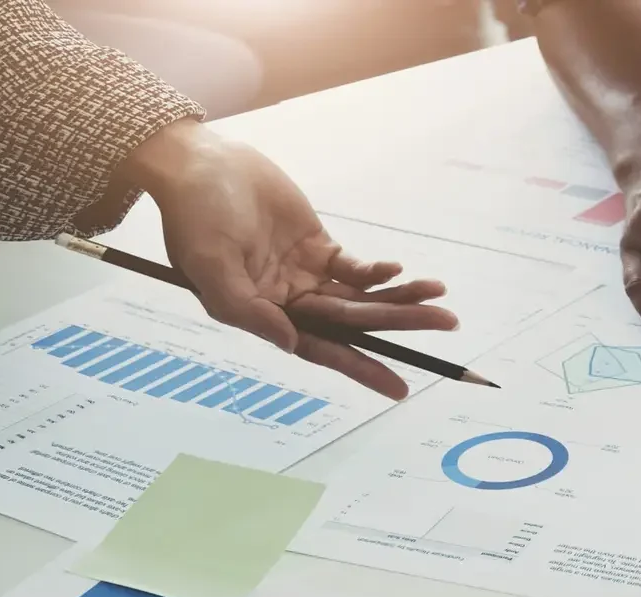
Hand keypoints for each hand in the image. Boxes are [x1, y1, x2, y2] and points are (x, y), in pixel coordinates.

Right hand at [122, 121, 457, 399]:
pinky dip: (378, 272)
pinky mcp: (317, 246)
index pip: (320, 350)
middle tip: (446, 324)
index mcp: (262, 316)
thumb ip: (247, 310)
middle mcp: (288, 302)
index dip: (360, 368)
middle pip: (352, 323)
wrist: (199, 164)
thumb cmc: (195, 217)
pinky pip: (355, 267)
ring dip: (400, 298)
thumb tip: (290, 343)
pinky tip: (400, 271)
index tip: (399, 388)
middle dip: (399, 325)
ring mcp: (305, 274)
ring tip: (439, 298)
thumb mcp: (209, 267)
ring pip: (361, 297)